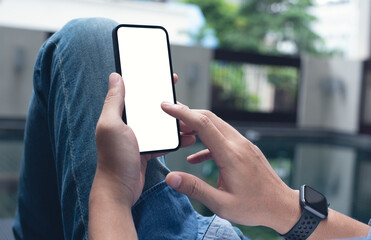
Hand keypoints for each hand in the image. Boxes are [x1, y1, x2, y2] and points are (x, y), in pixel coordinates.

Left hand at [93, 73, 195, 205]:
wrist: (119, 189)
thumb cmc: (114, 157)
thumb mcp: (112, 125)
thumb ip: (114, 101)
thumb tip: (115, 76)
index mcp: (119, 115)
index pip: (136, 92)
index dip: (151, 83)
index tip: (168, 78)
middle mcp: (128, 124)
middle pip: (151, 108)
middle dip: (168, 104)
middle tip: (184, 103)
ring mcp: (138, 138)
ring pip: (160, 125)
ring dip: (175, 123)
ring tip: (190, 121)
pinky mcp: (146, 150)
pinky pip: (163, 141)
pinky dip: (175, 139)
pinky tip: (187, 137)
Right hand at [161, 102, 300, 233]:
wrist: (282, 206)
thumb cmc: (254, 207)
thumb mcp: (221, 204)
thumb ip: (195, 189)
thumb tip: (171, 178)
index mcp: (230, 155)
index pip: (203, 124)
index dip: (182, 113)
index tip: (167, 106)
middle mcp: (238, 144)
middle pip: (210, 118)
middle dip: (187, 115)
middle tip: (170, 119)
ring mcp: (244, 145)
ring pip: (217, 125)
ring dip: (198, 126)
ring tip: (181, 135)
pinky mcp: (246, 149)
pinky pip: (223, 138)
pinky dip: (207, 142)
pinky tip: (196, 157)